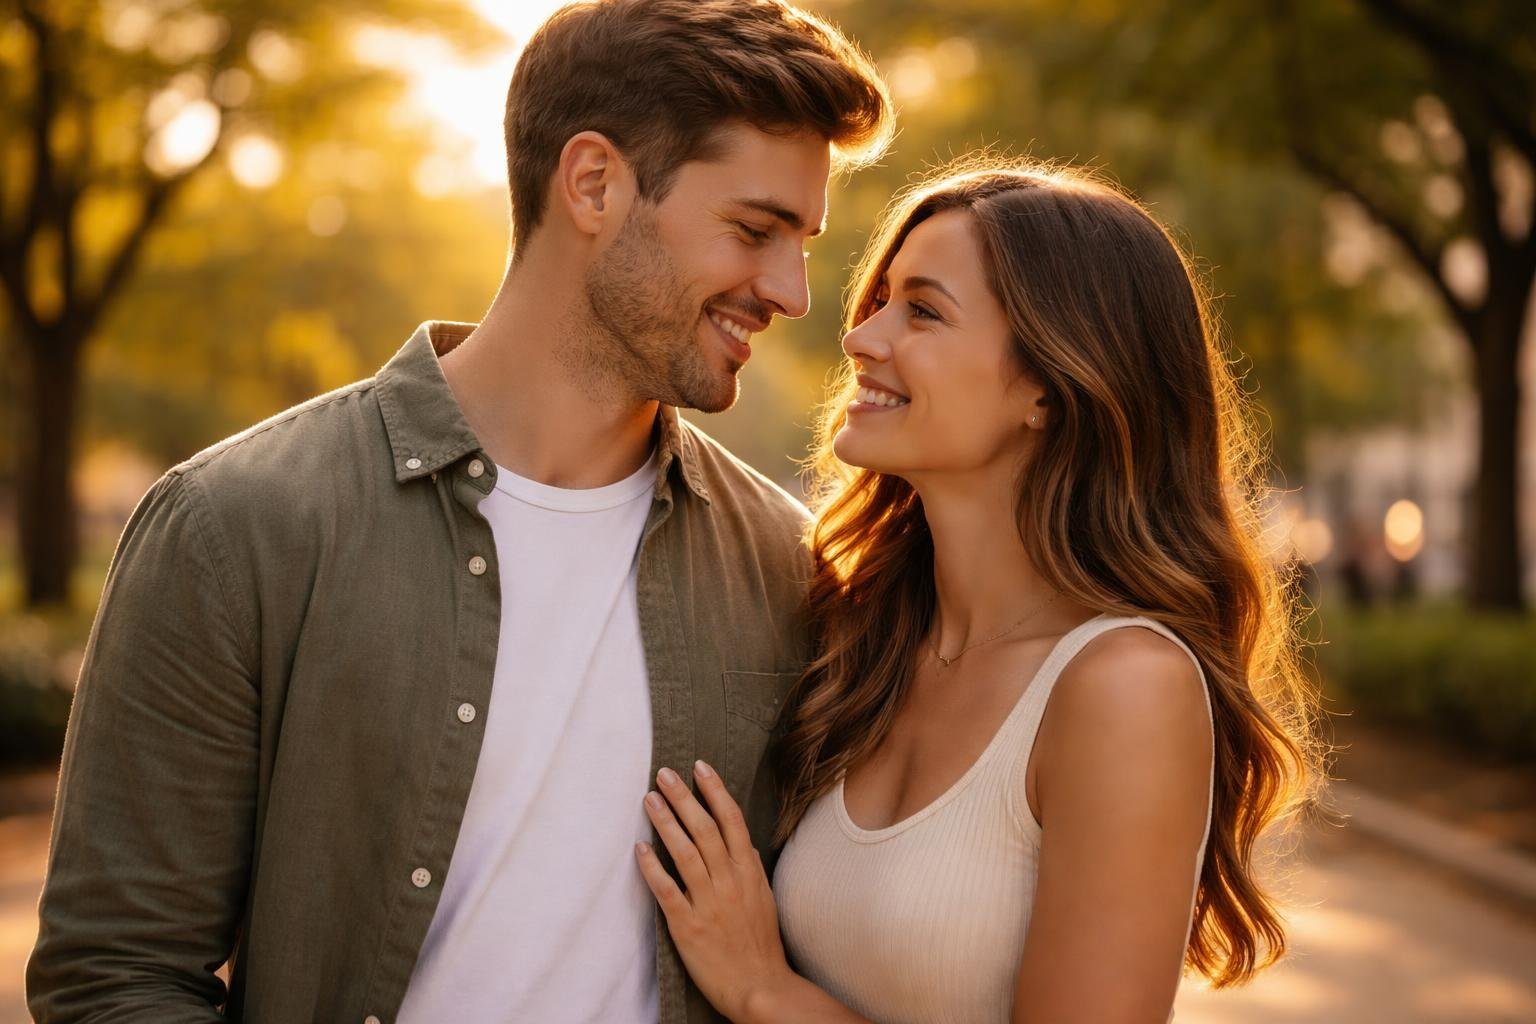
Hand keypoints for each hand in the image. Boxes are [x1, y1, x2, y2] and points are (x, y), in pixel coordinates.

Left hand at [636, 760, 794, 1022]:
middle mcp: (729, 881)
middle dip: (684, 797)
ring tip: (650, 799)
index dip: (715, 791)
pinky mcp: (688, 925)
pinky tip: (640, 848)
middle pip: (705, 828)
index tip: (700, 767)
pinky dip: (652, 867)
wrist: (760, 986)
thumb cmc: (761, 944)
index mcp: (748, 872)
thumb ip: (751, 868)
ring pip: (685, 852)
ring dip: (666, 822)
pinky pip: (667, 889)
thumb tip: (742, 842)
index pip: (731, 820)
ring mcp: (708, 902)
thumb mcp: (764, 899)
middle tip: (665, 774)